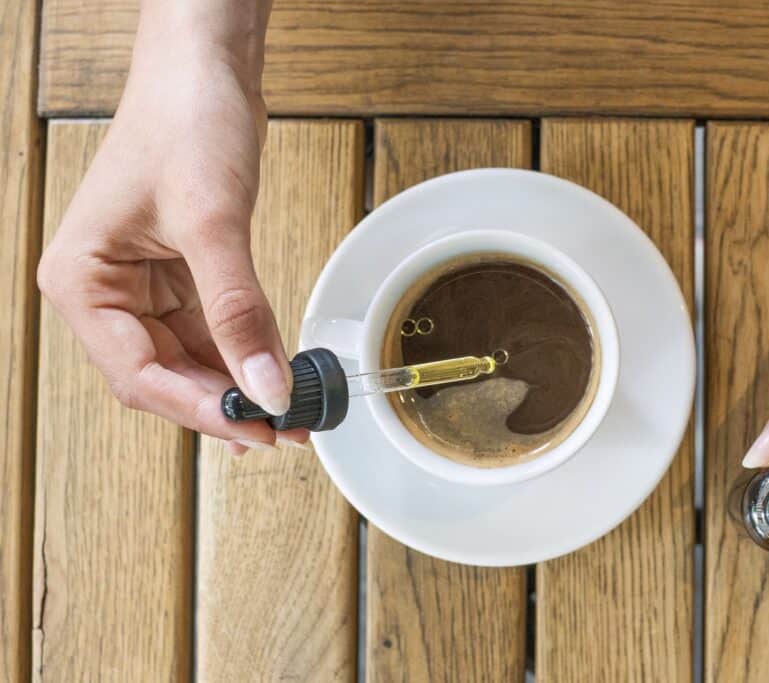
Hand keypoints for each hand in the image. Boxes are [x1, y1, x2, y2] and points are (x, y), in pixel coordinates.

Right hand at [37, 16, 301, 453]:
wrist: (204, 71)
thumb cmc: (185, 125)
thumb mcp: (212, 225)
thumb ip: (239, 312)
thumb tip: (268, 388)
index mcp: (82, 282)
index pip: (139, 374)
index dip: (200, 409)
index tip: (256, 429)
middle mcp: (104, 292)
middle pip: (164, 377)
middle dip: (225, 405)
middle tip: (285, 430)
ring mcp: (141, 287)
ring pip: (191, 360)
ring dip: (239, 386)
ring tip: (292, 413)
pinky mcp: (180, 276)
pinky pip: (211, 332)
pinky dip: (244, 354)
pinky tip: (275, 375)